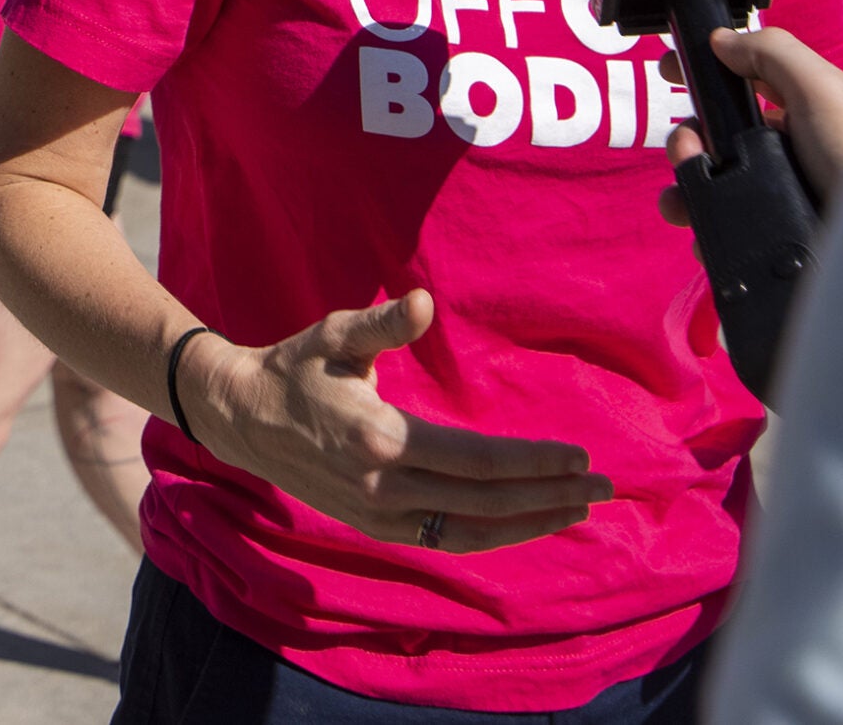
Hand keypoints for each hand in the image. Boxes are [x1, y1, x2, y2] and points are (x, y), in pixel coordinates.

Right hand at [184, 290, 609, 552]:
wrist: (239, 419)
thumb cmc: (295, 368)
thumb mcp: (333, 336)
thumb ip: (382, 324)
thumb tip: (420, 302)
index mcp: (381, 439)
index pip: (478, 461)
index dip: (533, 463)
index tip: (580, 458)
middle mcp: (383, 488)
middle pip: (485, 502)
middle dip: (549, 497)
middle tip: (602, 488)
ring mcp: (377, 515)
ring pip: (468, 532)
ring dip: (529, 525)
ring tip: (578, 510)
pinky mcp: (374, 526)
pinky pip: (444, 540)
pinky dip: (491, 537)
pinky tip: (527, 525)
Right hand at [659, 27, 842, 225]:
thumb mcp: (825, 91)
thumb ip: (775, 55)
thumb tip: (722, 40)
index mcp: (814, 109)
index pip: (752, 80)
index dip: (712, 72)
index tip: (670, 71)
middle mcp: (801, 151)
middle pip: (728, 138)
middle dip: (690, 143)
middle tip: (683, 154)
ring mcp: (791, 197)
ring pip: (724, 187)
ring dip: (688, 190)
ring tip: (679, 205)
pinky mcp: (784, 238)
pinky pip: (735, 231)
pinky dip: (710, 231)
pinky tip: (700, 238)